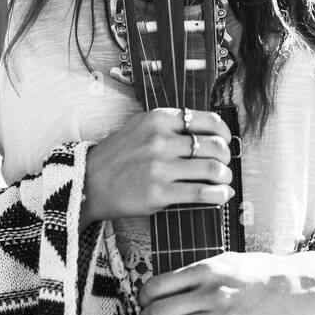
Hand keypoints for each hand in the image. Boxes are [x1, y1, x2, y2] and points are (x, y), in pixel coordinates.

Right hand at [80, 107, 234, 225]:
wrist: (88, 182)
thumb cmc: (118, 156)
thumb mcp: (141, 127)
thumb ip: (170, 126)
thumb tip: (207, 133)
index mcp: (159, 119)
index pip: (207, 121)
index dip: (224, 133)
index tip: (225, 141)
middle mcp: (161, 140)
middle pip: (214, 146)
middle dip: (226, 157)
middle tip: (224, 165)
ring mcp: (160, 167)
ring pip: (212, 169)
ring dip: (225, 177)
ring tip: (224, 181)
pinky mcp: (158, 193)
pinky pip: (201, 193)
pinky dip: (218, 194)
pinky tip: (221, 195)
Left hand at [136, 250, 314, 314]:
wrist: (297, 286)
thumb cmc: (261, 271)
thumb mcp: (227, 260)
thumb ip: (200, 271)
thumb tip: (170, 284)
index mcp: (206, 269)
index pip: (159, 284)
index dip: (143, 298)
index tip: (142, 303)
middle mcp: (211, 291)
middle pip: (161, 310)